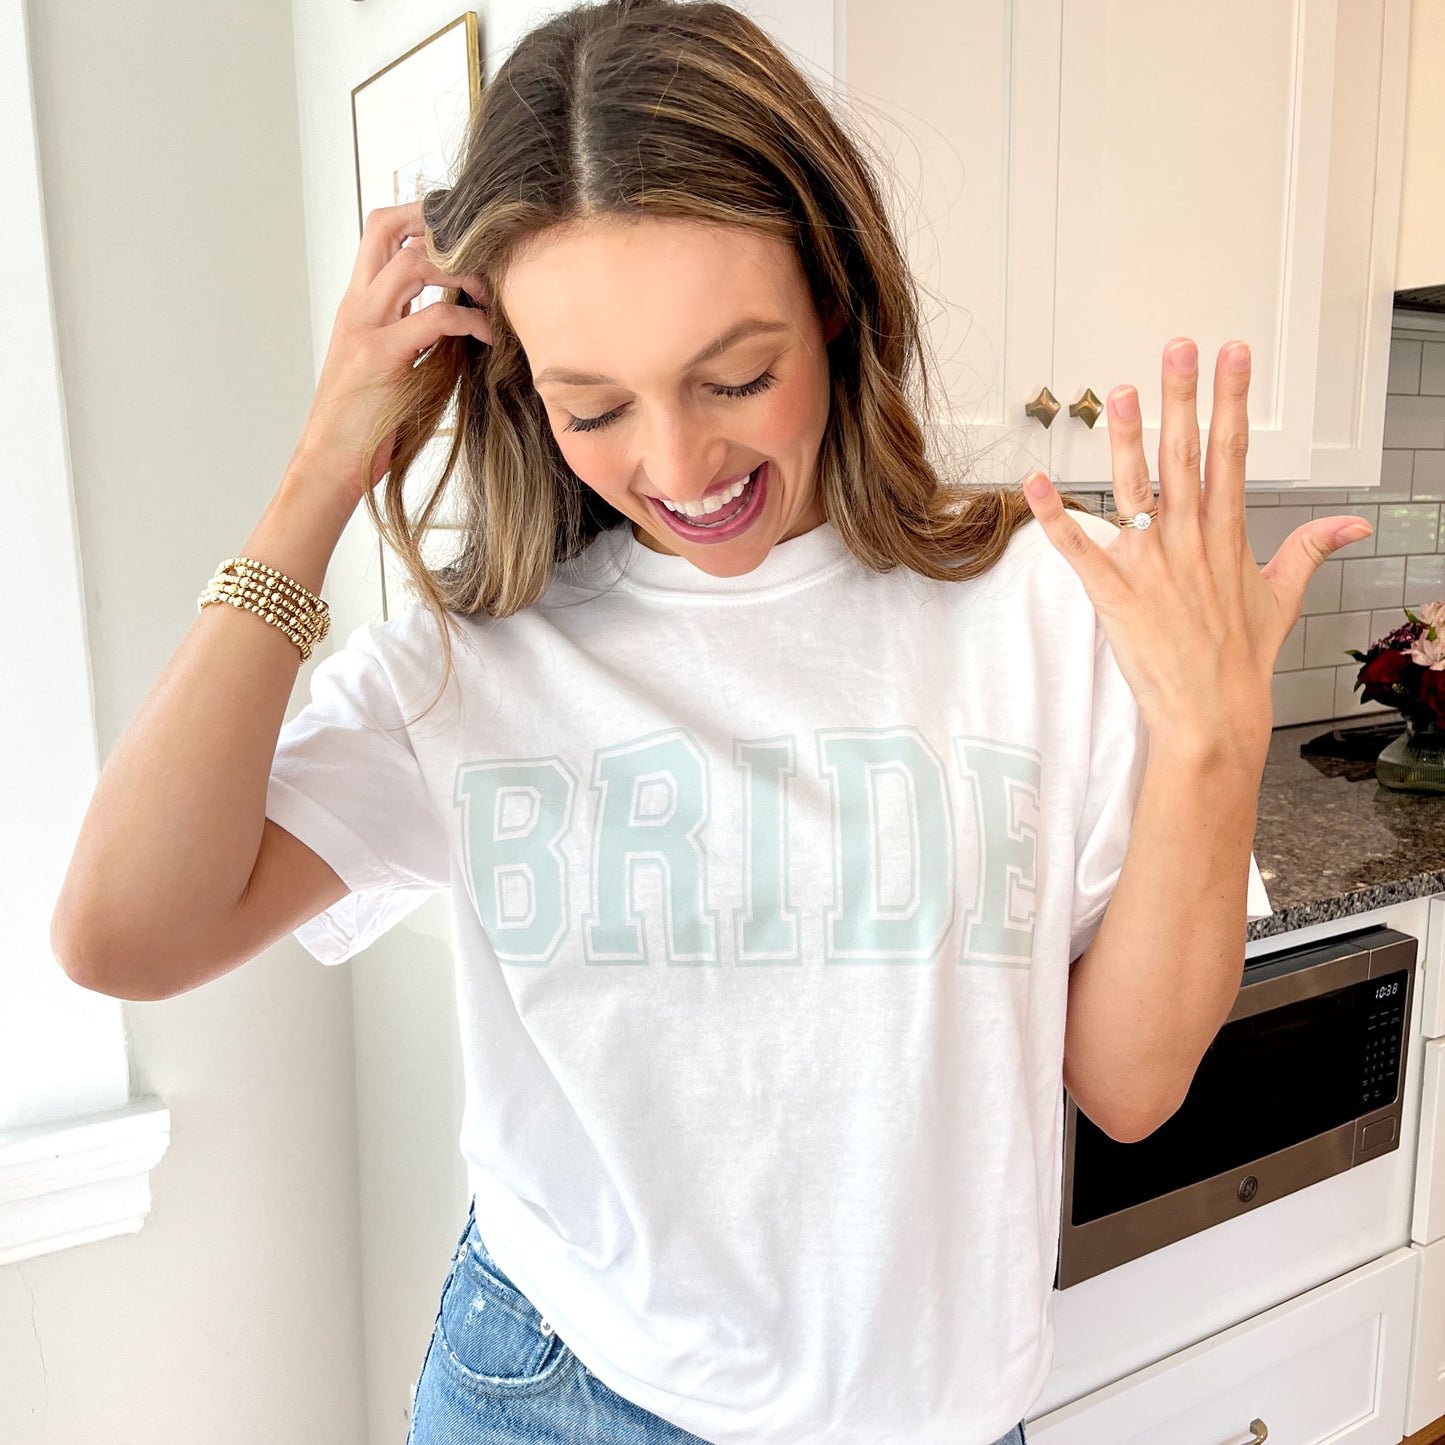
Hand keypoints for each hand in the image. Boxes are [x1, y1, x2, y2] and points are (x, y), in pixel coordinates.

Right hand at [290, 197, 492, 504]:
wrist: (330, 463)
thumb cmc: (365, 423)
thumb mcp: (390, 366)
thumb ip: (413, 334)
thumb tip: (459, 318)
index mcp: (356, 306)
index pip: (379, 234)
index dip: (417, 216)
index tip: (458, 229)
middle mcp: (357, 307)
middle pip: (388, 229)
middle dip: (437, 222)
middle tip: (479, 243)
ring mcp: (365, 328)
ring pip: (413, 263)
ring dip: (460, 269)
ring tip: (488, 294)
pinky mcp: (382, 357)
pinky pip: (434, 317)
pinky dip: (470, 319)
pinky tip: (487, 335)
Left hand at [1020, 337, 1373, 767]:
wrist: (1212, 718)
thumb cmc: (1241, 661)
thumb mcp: (1283, 598)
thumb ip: (1311, 550)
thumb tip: (1354, 523)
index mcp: (1229, 535)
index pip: (1233, 452)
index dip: (1232, 399)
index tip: (1233, 354)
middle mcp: (1191, 542)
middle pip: (1186, 456)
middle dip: (1184, 398)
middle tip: (1179, 347)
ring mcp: (1153, 567)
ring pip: (1137, 491)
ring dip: (1128, 442)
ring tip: (1122, 393)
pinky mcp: (1116, 595)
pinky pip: (1080, 549)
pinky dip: (1055, 517)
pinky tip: (1034, 482)